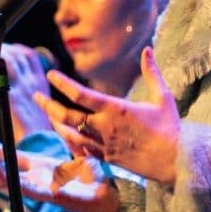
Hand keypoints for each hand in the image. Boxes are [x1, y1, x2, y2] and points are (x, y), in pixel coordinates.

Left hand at [0, 43, 53, 141]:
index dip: (18, 49)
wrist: (40, 144)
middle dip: (5, 48)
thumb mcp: (41, 106)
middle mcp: (33, 82)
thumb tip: (20, 87)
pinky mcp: (12, 95)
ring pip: (10, 59)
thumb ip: (30, 92)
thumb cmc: (38, 130)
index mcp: (41, 83)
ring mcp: (23, 87)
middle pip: (19, 54)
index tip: (7, 49)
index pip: (30, 56)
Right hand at [0, 135, 121, 211]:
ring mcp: (43, 189)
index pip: (15, 159)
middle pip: (7, 172)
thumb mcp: (82, 156)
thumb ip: (73, 143)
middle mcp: (40, 180)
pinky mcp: (51, 196)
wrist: (112, 199)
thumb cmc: (98, 181)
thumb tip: (69, 125)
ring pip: (11, 182)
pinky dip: (11, 180)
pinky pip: (26, 189)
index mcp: (45, 169)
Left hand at [37, 47, 179, 185]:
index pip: (81, 95)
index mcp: (116, 109)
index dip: (62, 83)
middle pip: (67, 116)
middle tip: (36, 96)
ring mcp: (103, 145)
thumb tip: (148, 50)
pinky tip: (66, 136)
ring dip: (56, 124)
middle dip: (49, 105)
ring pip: (70, 135)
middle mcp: (104, 127)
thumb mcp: (162, 97)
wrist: (175, 161)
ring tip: (48, 116)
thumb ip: (152, 72)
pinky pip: (81, 150)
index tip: (50, 74)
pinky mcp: (106, 158)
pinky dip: (70, 142)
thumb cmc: (170, 128)